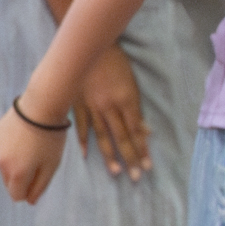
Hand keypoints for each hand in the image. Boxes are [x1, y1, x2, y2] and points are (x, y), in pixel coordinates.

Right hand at [0, 100, 68, 203]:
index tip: (39, 179)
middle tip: (38, 162)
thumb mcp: (52, 166)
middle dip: (22, 178)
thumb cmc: (50, 139)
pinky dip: (10, 150)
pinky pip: (1, 151)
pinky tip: (23, 138)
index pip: (16, 195)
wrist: (39, 108)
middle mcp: (2, 164)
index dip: (28, 192)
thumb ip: (40, 186)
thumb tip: (30, 201)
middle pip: (9, 182)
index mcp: (17, 174)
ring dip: (15, 163)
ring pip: (4, 166)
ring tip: (31, 147)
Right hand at [73, 44, 149, 177]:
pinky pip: (80, 126)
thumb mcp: (131, 83)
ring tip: (116, 172)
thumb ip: (135, 109)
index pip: (135, 131)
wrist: (88, 48)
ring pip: (103, 135)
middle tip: (135, 177)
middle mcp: (109, 107)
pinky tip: (87, 154)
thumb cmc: (114, 63)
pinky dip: (83, 140)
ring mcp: (91, 107)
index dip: (142, 149)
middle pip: (121, 137)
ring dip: (110, 155)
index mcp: (126, 100)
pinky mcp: (77, 105)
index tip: (147, 166)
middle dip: (130, 158)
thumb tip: (145, 130)